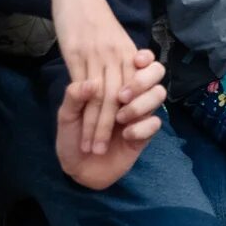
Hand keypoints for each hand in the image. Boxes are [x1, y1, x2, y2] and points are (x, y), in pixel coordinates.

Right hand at [49, 0, 138, 157]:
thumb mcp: (115, 40)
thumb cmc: (95, 19)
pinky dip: (82, 111)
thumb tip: (128, 84)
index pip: (137, 92)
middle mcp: (118, 57)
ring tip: (91, 148)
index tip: (127, 136)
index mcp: (130, 54)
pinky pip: (83, 89)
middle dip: (112, 130)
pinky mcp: (78, 56)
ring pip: (103, 99)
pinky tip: (77, 126)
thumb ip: (123, 62)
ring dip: (96, 127)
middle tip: (104, 154)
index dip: (133, 116)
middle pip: (120, 101)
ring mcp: (99, 57)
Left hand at [56, 50, 165, 188]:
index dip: (144, 57)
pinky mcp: (144, 135)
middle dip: (143, 79)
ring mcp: (140, 114)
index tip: (134, 60)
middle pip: (156, 73)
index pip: (138, 61)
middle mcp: (132, 95)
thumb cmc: (72, 137)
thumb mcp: (66, 115)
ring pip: (159, 95)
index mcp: (114, 83)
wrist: (77, 168)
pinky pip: (155, 124)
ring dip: (141, 104)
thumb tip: (91, 82)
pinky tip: (126, 135)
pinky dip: (141, 128)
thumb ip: (74, 96)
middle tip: (122, 95)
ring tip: (120, 117)